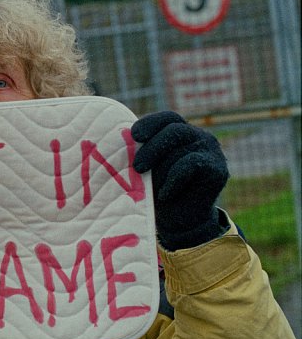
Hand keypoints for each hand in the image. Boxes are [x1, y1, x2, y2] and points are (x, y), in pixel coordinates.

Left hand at [131, 111, 228, 249]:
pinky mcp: (218, 169)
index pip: (168, 118)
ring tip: (152, 188)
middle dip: (151, 148)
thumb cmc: (157, 190)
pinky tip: (165, 194)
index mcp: (181, 131)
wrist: (179, 220)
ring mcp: (212, 151)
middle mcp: (200, 137)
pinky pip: (191, 165)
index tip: (134, 135)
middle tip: (137, 167)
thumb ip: (141, 151)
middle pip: (174, 130)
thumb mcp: (147, 167)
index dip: (150, 123)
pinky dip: (173, 179)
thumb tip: (120, 140)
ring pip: (180, 151)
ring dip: (161, 171)